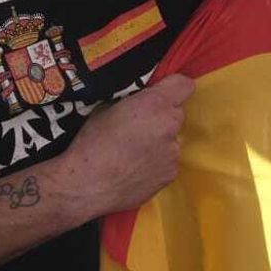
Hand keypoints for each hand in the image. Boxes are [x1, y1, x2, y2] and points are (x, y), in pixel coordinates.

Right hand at [60, 75, 191, 216]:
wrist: (86, 185)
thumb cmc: (91, 144)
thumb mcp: (106, 108)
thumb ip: (133, 101)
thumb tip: (140, 103)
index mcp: (155, 104)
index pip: (183, 85)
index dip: (173, 87)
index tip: (161, 92)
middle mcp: (170, 125)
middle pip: (176, 113)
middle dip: (161, 116)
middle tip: (138, 126)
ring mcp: (173, 152)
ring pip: (172, 139)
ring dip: (158, 141)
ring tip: (132, 152)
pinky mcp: (171, 174)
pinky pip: (167, 161)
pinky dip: (155, 162)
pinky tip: (134, 168)